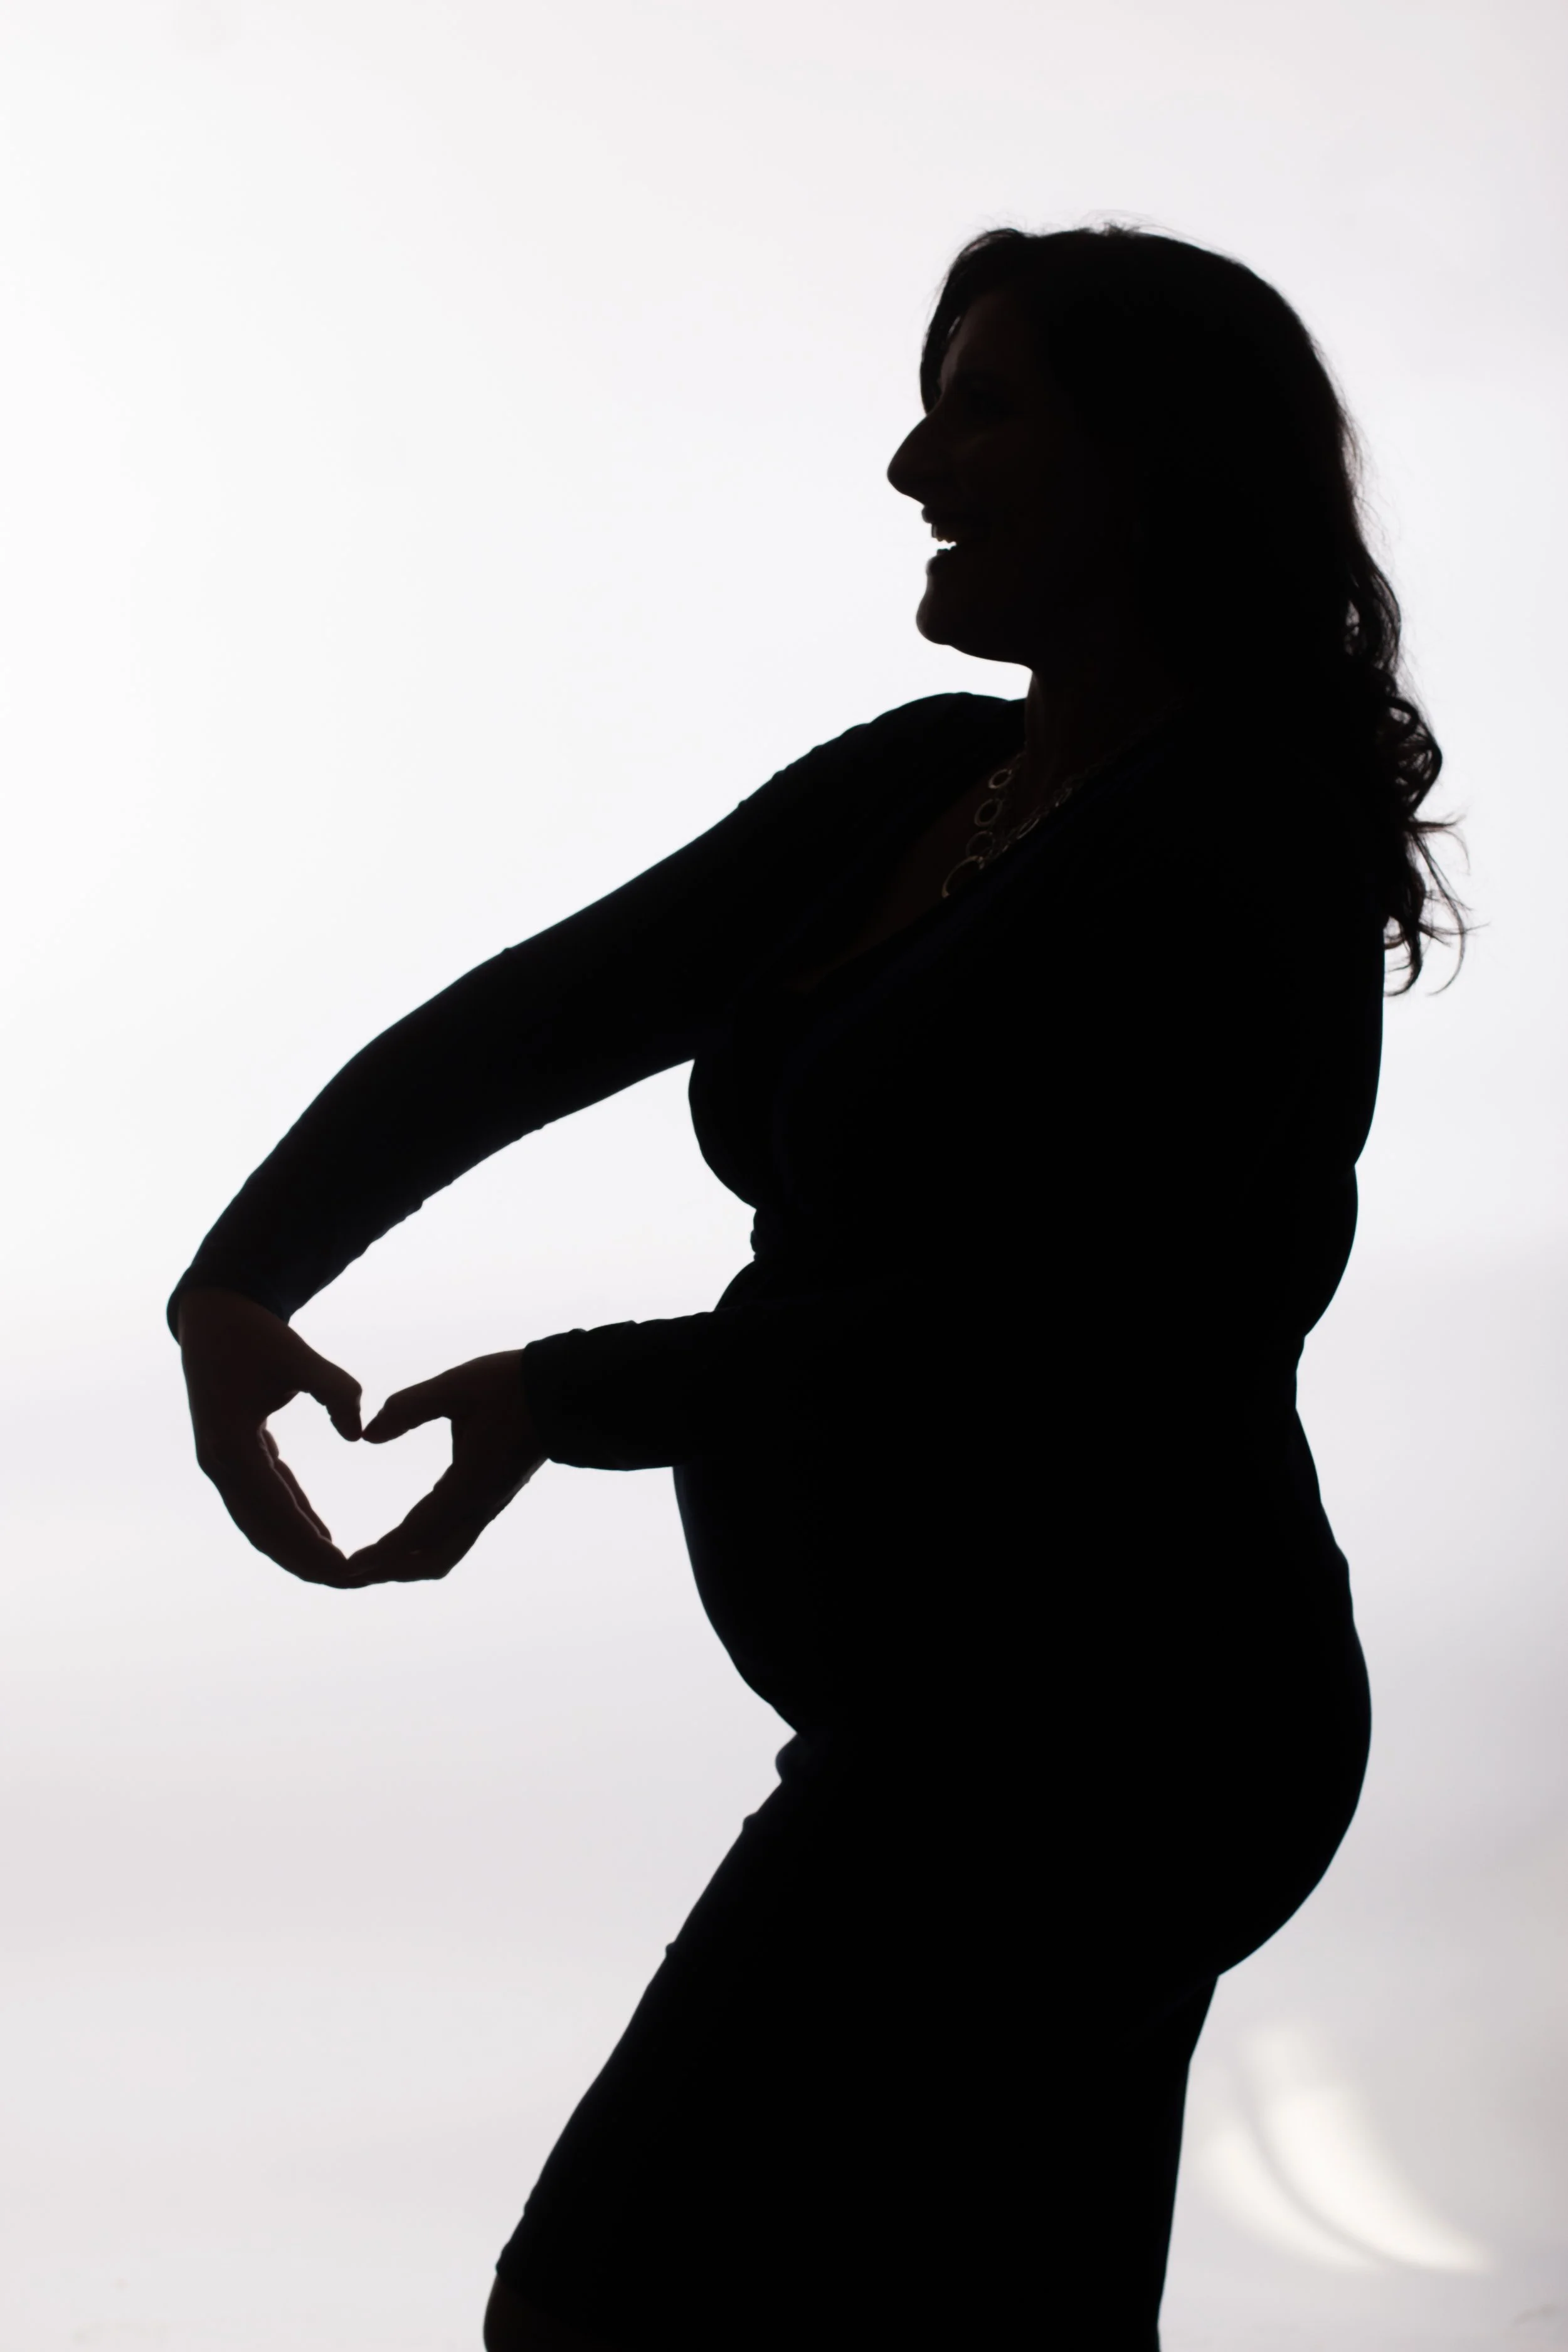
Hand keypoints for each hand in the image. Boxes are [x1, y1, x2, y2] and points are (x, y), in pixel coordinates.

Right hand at [177, 1285, 363, 1584]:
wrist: (213, 1315)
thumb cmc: (254, 1333)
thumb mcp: (299, 1357)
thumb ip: (336, 1391)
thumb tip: (359, 1432)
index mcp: (231, 1448)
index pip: (274, 1512)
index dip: (308, 1545)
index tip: (345, 1569)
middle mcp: (221, 1464)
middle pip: (264, 1530)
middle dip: (304, 1560)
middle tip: (350, 1581)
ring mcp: (222, 1462)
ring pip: (261, 1520)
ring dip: (296, 1546)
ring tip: (338, 1568)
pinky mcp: (233, 1452)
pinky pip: (264, 1495)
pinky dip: (290, 1516)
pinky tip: (320, 1534)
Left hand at [350, 1351, 546, 1583]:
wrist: (566, 1391)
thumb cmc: (512, 1385)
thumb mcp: (455, 1386)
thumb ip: (408, 1408)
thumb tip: (368, 1435)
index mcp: (469, 1484)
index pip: (418, 1532)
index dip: (382, 1553)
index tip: (349, 1567)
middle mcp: (479, 1506)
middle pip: (432, 1560)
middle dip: (389, 1571)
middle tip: (348, 1573)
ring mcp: (487, 1506)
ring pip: (444, 1555)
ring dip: (406, 1564)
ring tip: (369, 1563)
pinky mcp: (489, 1499)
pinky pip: (453, 1539)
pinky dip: (421, 1548)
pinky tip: (401, 1539)